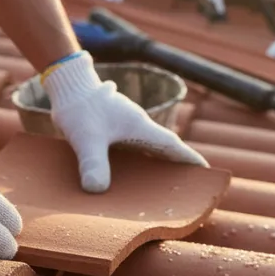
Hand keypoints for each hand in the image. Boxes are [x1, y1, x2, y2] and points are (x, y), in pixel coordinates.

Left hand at [43, 51, 207, 192]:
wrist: (68, 84)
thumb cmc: (80, 107)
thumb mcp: (86, 138)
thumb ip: (93, 162)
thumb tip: (96, 190)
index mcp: (140, 127)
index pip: (171, 145)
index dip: (188, 159)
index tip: (206, 171)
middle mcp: (138, 126)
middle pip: (165, 147)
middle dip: (177, 164)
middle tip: (190, 183)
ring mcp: (126, 124)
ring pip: (149, 146)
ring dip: (158, 161)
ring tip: (162, 182)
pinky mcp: (114, 126)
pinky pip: (134, 145)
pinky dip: (139, 158)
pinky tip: (130, 172)